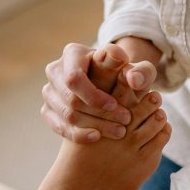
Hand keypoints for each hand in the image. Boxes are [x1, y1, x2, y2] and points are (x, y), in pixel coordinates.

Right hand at [41, 41, 159, 143]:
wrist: (112, 87)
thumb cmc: (125, 75)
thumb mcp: (138, 71)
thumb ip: (141, 71)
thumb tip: (132, 78)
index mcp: (72, 53)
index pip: (74, 78)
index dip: (93, 95)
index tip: (115, 105)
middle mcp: (55, 69)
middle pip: (70, 99)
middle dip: (98, 114)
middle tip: (124, 122)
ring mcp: (49, 91)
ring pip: (66, 115)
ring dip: (93, 126)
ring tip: (118, 131)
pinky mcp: (48, 110)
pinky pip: (58, 126)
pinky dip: (77, 134)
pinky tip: (97, 136)